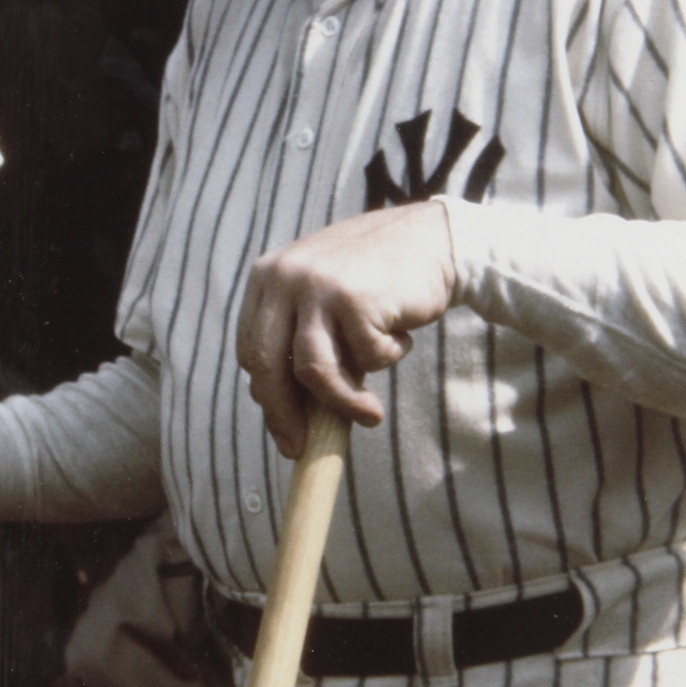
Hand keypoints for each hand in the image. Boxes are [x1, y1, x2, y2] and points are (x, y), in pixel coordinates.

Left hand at [235, 200, 458, 457]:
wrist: (433, 238)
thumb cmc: (379, 278)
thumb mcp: (326, 297)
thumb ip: (302, 336)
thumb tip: (285, 411)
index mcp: (267, 276)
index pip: (252, 350)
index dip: (266, 396)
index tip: (284, 430)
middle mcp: (284, 277)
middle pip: (268, 365)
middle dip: (284, 416)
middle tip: (301, 448)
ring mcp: (317, 286)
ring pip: (314, 371)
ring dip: (345, 402)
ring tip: (372, 415)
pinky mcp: (354, 299)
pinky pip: (365, 358)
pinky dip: (388, 356)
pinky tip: (400, 333)